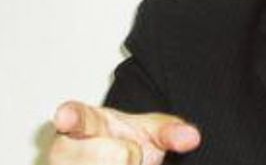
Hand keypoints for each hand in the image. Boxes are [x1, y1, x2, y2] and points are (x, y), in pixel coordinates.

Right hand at [49, 100, 200, 164]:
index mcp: (83, 122)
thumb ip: (170, 131)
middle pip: (115, 156)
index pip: (74, 116)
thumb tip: (191, 137)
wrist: (117, 160)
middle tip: (125, 153)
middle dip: (130, 156)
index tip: (67, 116)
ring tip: (121, 164)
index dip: (70, 116)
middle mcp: (64, 150)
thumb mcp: (150, 130)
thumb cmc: (127, 143)